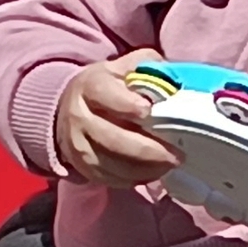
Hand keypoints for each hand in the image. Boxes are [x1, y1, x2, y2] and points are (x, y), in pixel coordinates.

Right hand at [53, 52, 179, 186]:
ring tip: (170, 165)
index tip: (147, 111)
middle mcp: (79, 116)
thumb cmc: (109, 86)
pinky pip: (109, 178)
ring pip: (111, 163)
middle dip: (148, 149)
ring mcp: (78, 144)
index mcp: (91, 86)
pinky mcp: (81, 166)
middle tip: (176, 155)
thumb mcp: (124, 67)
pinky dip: (134, 179)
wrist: (70, 107)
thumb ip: (148, 67)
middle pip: (112, 138)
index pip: (104, 94)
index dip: (125, 104)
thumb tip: (175, 81)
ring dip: (145, 168)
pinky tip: (154, 172)